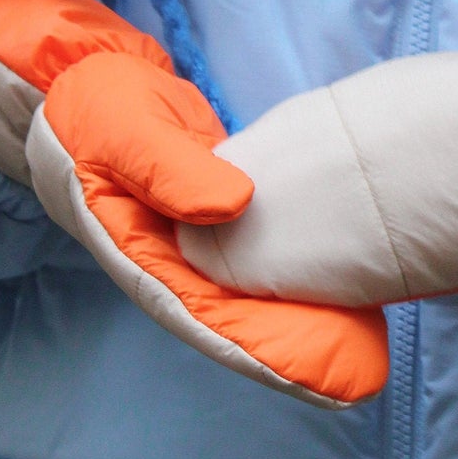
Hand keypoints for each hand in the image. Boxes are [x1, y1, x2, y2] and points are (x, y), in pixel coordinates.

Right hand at [0, 0, 388, 406]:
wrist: (84, 82)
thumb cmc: (92, 110)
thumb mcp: (121, 130)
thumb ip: (170, 168)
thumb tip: (236, 204)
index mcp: (144, 259)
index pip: (211, 317)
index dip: (268, 350)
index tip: (325, 376)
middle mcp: (178, 266)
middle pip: (245, 320)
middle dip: (303, 350)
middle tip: (368, 374)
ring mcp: (203, 244)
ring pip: (261, 293)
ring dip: (310, 319)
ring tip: (373, 345)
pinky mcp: (226, 214)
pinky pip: (268, 254)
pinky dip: (305, 270)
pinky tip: (351, 280)